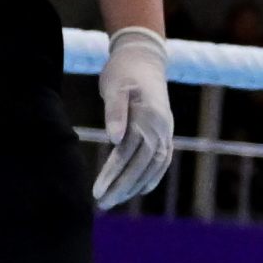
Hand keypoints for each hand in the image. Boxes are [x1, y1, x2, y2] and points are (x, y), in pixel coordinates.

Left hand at [94, 25, 174, 207]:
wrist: (144, 57)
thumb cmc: (123, 71)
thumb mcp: (115, 86)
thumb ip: (115, 112)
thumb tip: (114, 139)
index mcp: (147, 117)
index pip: (128, 154)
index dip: (113, 175)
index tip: (97, 192)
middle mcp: (160, 127)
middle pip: (141, 165)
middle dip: (122, 187)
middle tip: (103, 204)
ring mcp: (165, 130)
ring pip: (153, 166)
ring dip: (135, 186)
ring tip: (115, 201)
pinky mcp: (165, 131)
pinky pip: (163, 159)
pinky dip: (153, 176)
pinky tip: (141, 189)